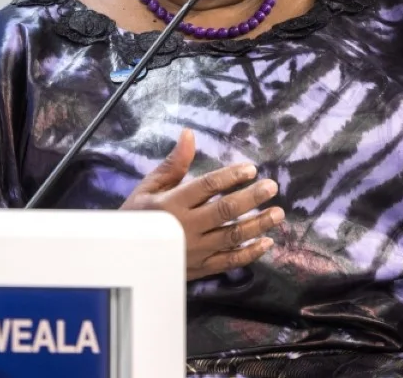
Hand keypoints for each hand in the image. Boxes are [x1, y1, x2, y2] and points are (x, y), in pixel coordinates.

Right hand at [120, 129, 284, 280]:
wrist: (124, 258)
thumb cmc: (137, 217)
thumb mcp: (149, 187)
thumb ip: (173, 163)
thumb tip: (189, 134)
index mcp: (172, 203)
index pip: (207, 186)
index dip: (230, 176)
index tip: (251, 169)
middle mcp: (186, 226)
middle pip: (224, 211)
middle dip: (251, 197)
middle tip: (272, 187)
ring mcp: (195, 250)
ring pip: (232, 236)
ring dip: (258, 224)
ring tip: (278, 214)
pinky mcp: (200, 268)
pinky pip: (229, 261)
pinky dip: (249, 253)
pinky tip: (266, 242)